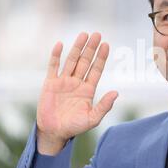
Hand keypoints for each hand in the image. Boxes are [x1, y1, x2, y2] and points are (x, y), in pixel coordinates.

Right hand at [36, 32, 117, 154]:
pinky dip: (56, 56)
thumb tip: (116, 92)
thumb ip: (104, 106)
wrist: (54, 132)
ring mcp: (63, 82)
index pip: (96, 69)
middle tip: (97, 34)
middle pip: (85, 61)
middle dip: (91, 48)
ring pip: (71, 60)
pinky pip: (53, 67)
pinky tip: (60, 44)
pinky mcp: (50, 84)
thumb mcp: (93, 118)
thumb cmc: (75, 127)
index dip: (101, 57)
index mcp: (88, 89)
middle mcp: (77, 82)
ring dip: (77, 48)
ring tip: (84, 34)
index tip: (106, 45)